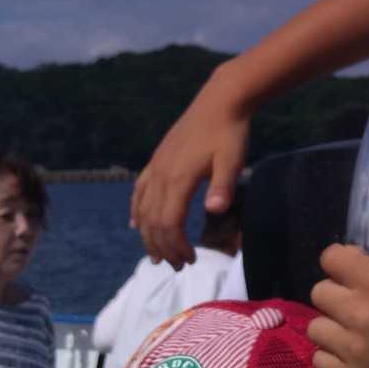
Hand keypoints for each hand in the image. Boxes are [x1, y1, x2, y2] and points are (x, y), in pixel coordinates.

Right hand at [132, 73, 249, 267]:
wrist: (221, 100)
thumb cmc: (231, 132)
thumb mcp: (233, 160)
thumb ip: (223, 186)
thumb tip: (215, 210)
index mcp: (179, 177)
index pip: (168, 223)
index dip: (176, 246)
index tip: (189, 260)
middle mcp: (161, 174)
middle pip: (152, 221)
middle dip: (162, 247)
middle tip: (177, 267)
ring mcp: (157, 166)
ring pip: (142, 208)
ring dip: (148, 235)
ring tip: (157, 256)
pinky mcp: (158, 159)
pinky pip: (140, 190)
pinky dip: (136, 211)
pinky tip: (135, 225)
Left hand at [309, 194, 368, 367]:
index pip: (331, 259)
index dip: (341, 260)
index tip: (355, 269)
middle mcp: (359, 315)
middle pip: (319, 292)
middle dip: (335, 292)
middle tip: (356, 301)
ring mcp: (353, 349)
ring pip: (316, 327)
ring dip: (330, 325)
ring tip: (351, 329)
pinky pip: (320, 360)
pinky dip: (331, 355)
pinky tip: (350, 351)